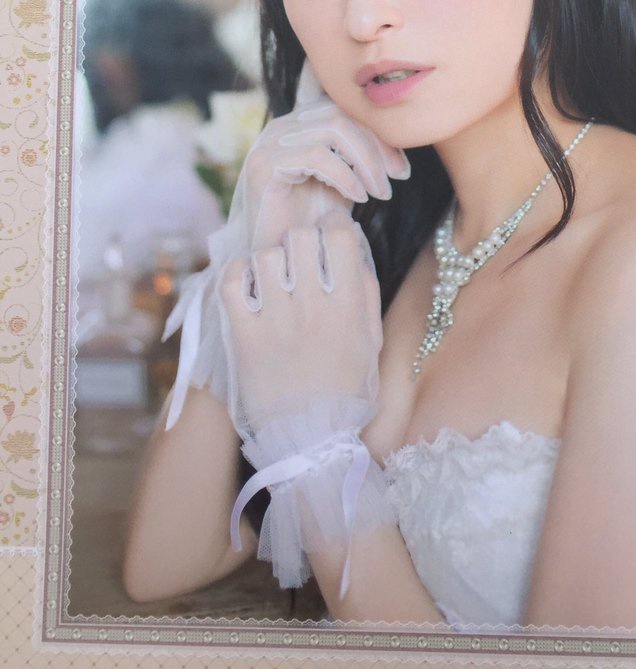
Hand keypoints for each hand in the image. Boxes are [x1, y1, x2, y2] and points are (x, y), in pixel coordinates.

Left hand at [220, 209, 382, 429]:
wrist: (310, 441)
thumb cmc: (346, 391)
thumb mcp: (371, 341)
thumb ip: (365, 293)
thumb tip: (352, 252)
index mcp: (348, 306)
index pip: (339, 235)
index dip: (334, 228)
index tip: (329, 237)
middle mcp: (312, 306)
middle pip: (300, 237)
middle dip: (302, 241)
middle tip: (300, 258)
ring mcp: (274, 320)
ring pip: (265, 256)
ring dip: (270, 261)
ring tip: (274, 279)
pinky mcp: (244, 336)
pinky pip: (232, 282)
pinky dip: (238, 276)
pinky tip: (249, 286)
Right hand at [239, 61, 409, 250]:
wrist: (282, 260)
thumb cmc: (315, 220)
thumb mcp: (348, 179)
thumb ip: (361, 152)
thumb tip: (397, 130)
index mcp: (300, 124)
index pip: (320, 86)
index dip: (347, 86)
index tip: (379, 88)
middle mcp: (282, 125)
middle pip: (341, 111)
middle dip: (379, 142)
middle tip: (400, 175)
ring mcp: (269, 143)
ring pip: (333, 129)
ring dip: (367, 161)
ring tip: (382, 191)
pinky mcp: (263, 165)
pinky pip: (317, 156)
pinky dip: (346, 175)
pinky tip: (360, 197)